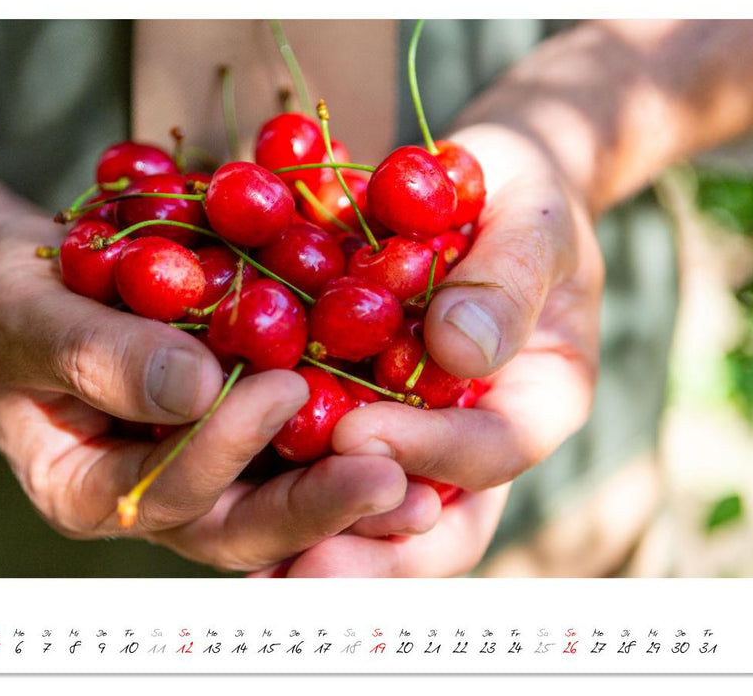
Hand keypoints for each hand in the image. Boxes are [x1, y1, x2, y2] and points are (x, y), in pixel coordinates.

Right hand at [0, 218, 410, 571]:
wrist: (30, 287)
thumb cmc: (9, 302)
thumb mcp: (29, 317)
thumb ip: (98, 356)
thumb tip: (196, 386)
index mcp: (91, 494)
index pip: (166, 494)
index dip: (222, 449)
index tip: (279, 388)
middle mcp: (157, 501)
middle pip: (243, 527)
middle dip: (316, 506)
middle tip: (391, 481)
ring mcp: (207, 475)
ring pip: (283, 501)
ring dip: (351, 492)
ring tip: (423, 476)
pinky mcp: (245, 437)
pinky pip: (299, 451)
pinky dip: (350, 440)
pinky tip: (409, 424)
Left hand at [273, 124, 603, 576]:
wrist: (478, 188)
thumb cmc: (518, 195)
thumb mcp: (530, 217)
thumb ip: (507, 280)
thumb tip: (459, 351)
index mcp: (535, 403)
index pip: (491, 450)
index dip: (430, 450)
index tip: (360, 432)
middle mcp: (471, 441)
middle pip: (433, 525)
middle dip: (371, 551)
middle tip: (303, 564)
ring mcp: (411, 438)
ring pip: (371, 519)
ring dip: (312, 540)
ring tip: (253, 559)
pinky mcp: (354, 417)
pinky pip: (317, 466)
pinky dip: (274, 486)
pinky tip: (217, 491)